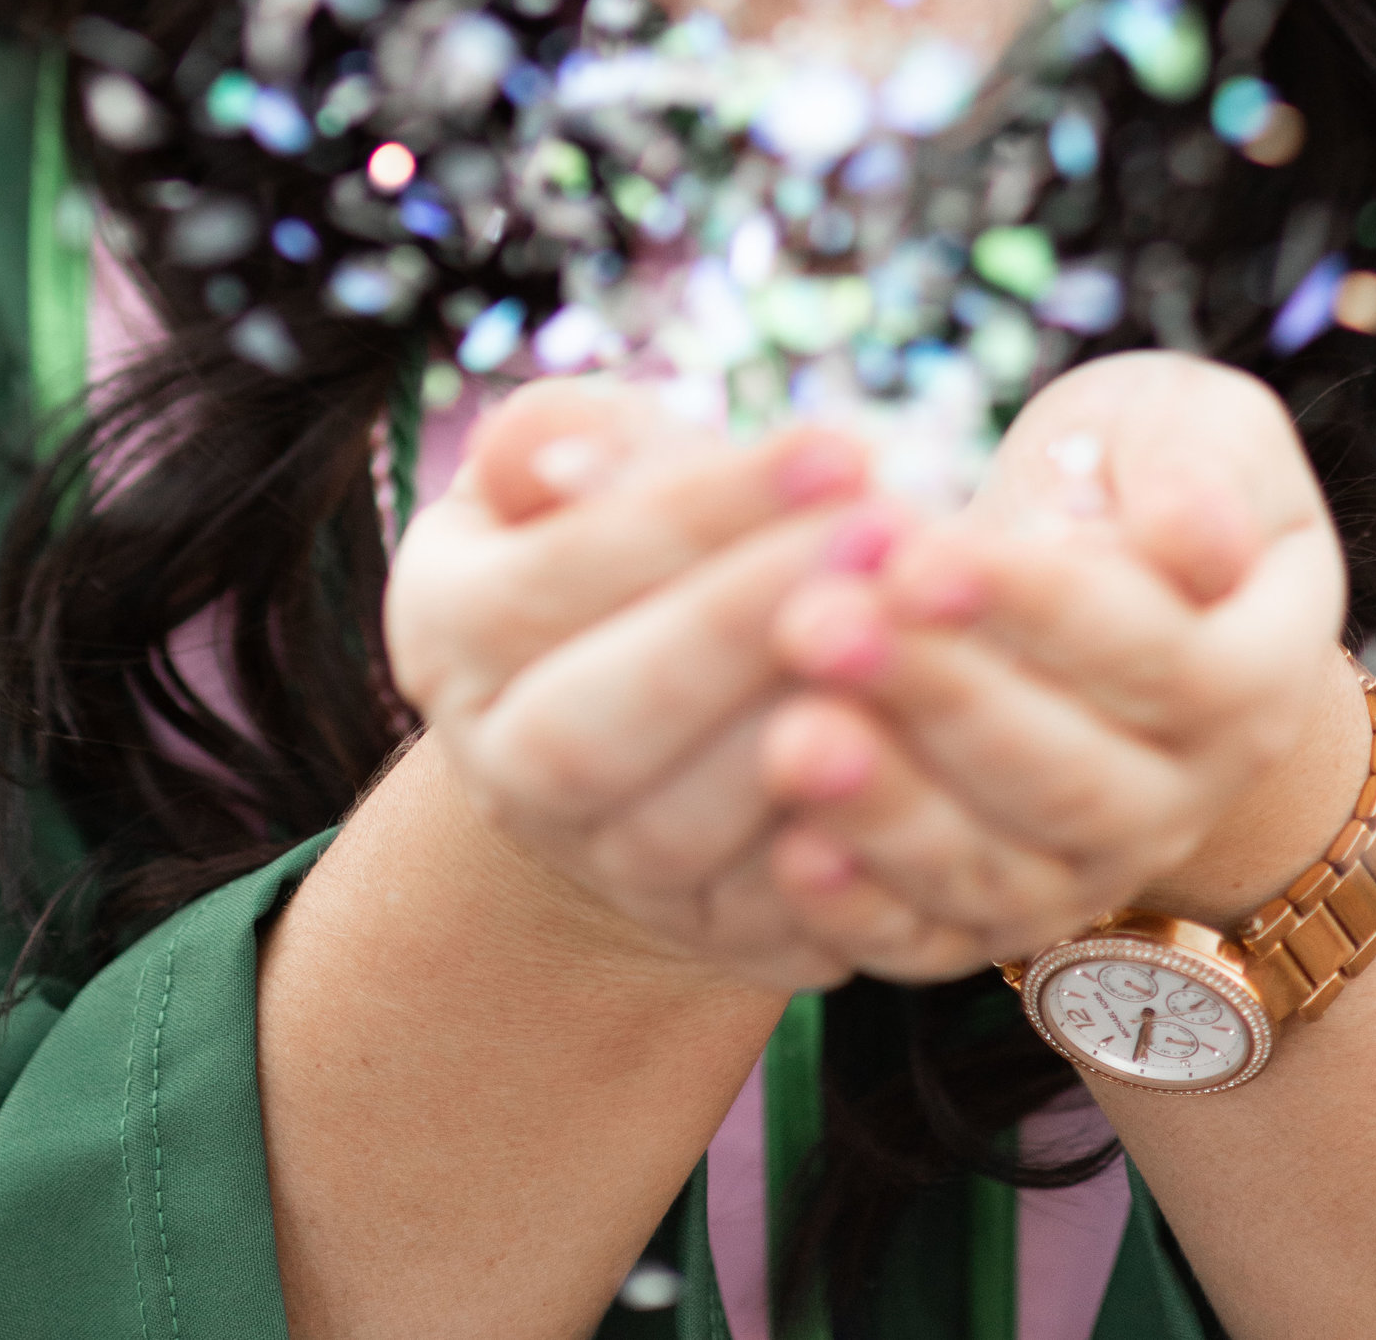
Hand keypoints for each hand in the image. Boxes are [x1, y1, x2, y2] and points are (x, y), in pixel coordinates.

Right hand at [383, 381, 884, 993]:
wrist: (653, 705)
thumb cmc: (627, 537)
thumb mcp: (577, 464)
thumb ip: (566, 437)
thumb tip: (556, 454)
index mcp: (445, 629)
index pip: (550, 577)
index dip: (692, 515)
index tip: (839, 446)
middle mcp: (499, 768)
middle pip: (594, 727)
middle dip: (740, 625)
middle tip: (886, 530)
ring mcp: (600, 869)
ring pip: (681, 834)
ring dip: (807, 732)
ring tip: (919, 620)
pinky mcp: (713, 937)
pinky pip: (778, 920)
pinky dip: (853, 845)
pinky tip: (930, 746)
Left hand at [756, 351, 1358, 986]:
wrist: (1106, 603)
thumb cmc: (1134, 476)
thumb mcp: (1187, 432)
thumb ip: (1199, 468)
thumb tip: (1189, 527)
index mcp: (1252, 672)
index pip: (1158, 655)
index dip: (1041, 608)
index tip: (922, 554)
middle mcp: (1183, 796)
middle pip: (1067, 775)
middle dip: (937, 699)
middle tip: (815, 625)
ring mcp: (1089, 869)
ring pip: (996, 869)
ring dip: (887, 811)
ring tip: (789, 738)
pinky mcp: (996, 916)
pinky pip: (932, 938)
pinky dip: (862, 911)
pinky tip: (787, 856)